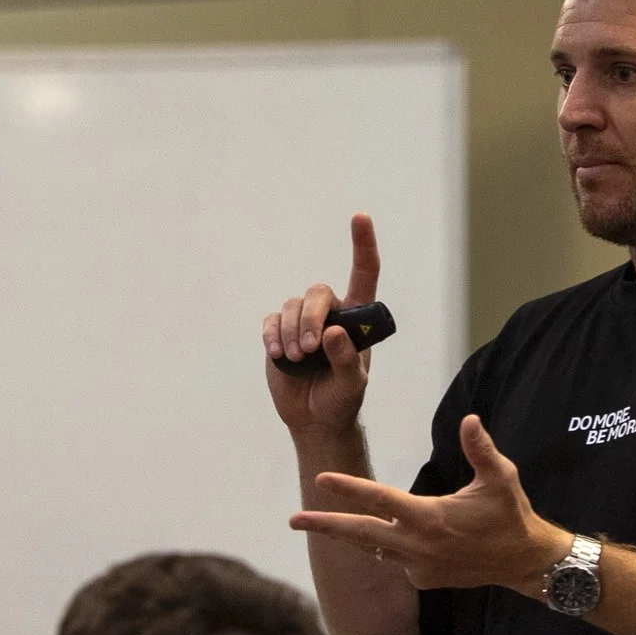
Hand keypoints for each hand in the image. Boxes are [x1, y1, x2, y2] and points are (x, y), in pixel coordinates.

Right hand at [264, 213, 379, 436]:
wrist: (315, 418)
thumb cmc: (341, 400)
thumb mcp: (352, 385)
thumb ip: (347, 360)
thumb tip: (333, 332)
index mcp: (357, 318)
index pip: (364, 274)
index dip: (363, 244)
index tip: (360, 216)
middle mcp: (331, 313)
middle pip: (317, 293)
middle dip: (311, 318)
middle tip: (311, 349)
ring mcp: (302, 322)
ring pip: (291, 307)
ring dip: (293, 333)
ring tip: (297, 360)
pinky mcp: (279, 333)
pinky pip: (272, 322)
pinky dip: (274, 337)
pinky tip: (279, 355)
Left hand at [291, 415, 571, 594]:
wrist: (524, 562)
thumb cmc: (511, 514)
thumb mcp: (501, 478)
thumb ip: (481, 450)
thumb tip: (470, 420)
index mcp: (430, 518)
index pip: (380, 500)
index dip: (349, 489)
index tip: (320, 480)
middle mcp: (418, 546)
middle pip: (360, 533)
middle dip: (325, 525)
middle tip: (293, 519)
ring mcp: (418, 567)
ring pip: (373, 547)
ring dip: (348, 535)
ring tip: (318, 525)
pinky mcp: (422, 580)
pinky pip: (395, 559)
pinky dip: (388, 545)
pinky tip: (397, 535)